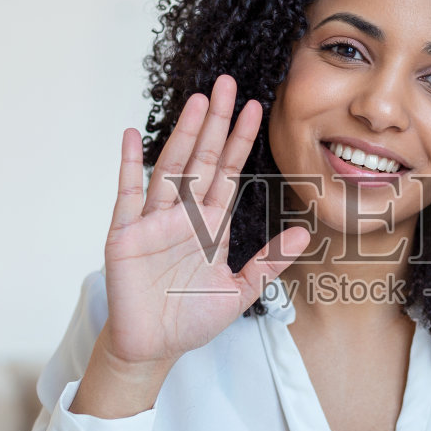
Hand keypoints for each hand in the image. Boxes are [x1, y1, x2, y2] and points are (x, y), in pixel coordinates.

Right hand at [102, 74, 308, 368]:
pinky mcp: (126, 234)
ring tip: (195, 100)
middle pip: (201, 158)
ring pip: (171, 167)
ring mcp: (154, 221)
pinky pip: (128, 193)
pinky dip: (128, 164)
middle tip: (226, 83)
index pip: (227, 173)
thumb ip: (269, 263)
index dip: (239, 141)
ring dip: (182, 133)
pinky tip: (131, 134)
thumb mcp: (241, 291)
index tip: (255, 107)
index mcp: (210, 225)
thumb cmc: (191, 320)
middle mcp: (183, 215)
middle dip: (214, 122)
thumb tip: (303, 235)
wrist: (153, 348)